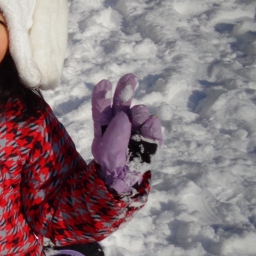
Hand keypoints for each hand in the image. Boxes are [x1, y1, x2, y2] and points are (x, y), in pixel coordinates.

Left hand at [91, 74, 162, 195]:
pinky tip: (147, 128)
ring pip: (139, 111)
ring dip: (138, 112)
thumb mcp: (106, 152)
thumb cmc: (111, 162)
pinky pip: (153, 124)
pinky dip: (151, 125)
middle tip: (130, 78)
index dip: (102, 95)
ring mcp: (137, 126)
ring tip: (137, 119)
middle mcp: (121, 121)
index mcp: (104, 124)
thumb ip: (114, 135)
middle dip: (125, 89)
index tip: (104, 83)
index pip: (102, 108)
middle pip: (122, 102)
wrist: (126, 178)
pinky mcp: (151, 134)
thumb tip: (124, 116)